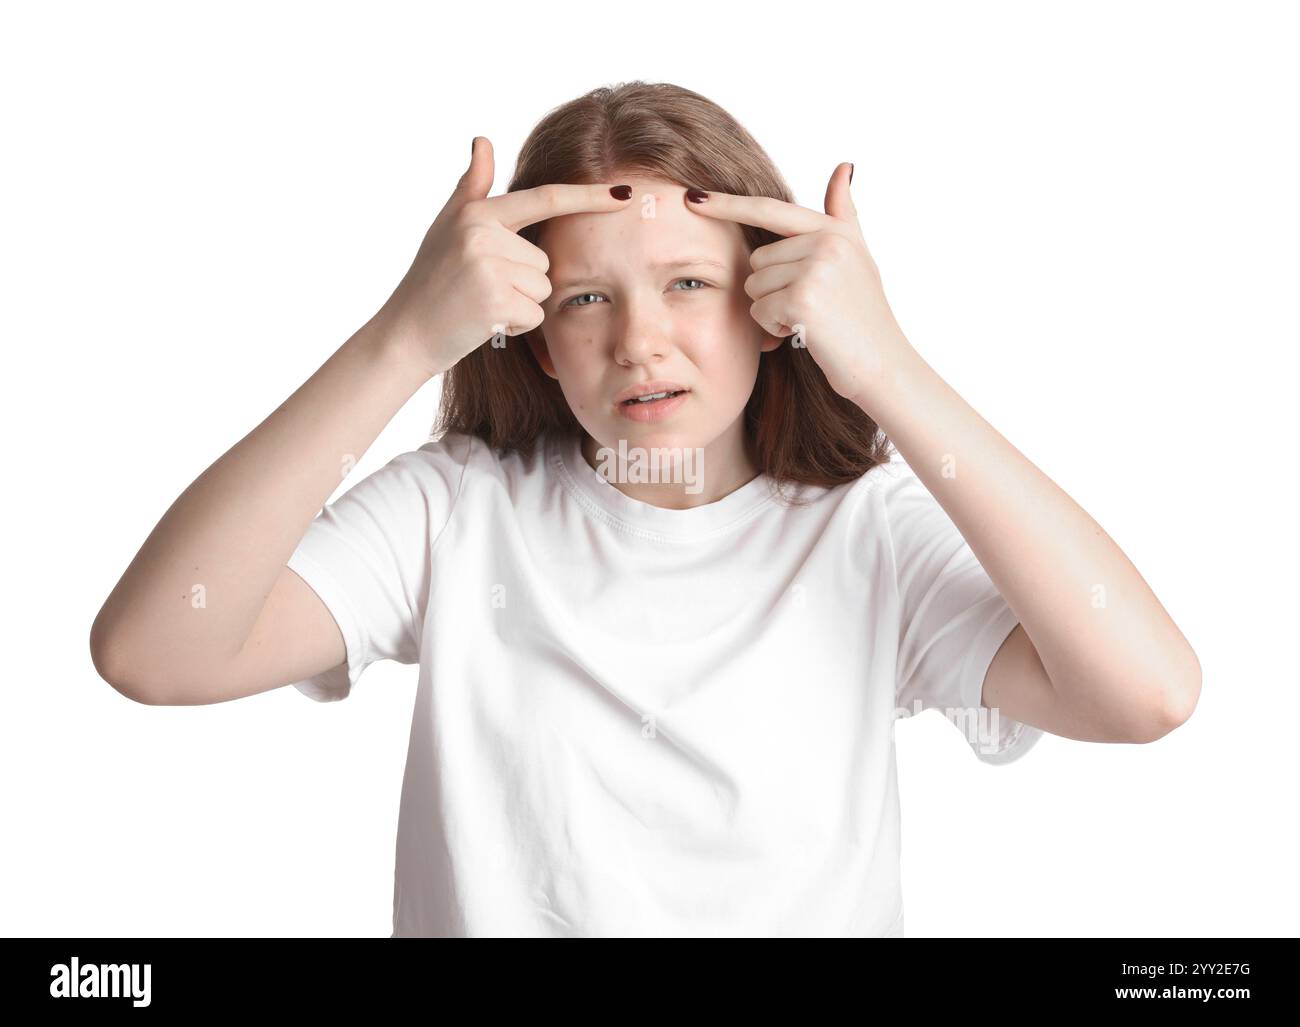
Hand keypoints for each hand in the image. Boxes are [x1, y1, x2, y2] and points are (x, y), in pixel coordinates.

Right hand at [372, 137, 633, 378]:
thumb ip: (472, 185)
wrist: (406, 334)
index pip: (546, 199)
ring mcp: (487, 266)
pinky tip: (485, 322)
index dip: (589, 197)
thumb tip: (483, 139)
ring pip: (542, 288)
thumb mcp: (449, 226)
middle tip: (480, 290)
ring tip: (481, 304)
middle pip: (544, 260)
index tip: (625, 194)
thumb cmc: (431, 281)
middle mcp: (482, 233)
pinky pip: (535, 315)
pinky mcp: (494, 300)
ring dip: (520, 304)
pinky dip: (516, 326)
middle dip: (522, 282)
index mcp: (478, 212)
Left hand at [683, 164, 914, 407]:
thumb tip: (843, 166)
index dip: (729, 205)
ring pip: (754, 286)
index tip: (693, 197)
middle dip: (773, 289)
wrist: (884, 365)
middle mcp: (826, 242)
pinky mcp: (802, 298)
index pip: (770, 210)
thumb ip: (843, 213)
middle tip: (810, 307)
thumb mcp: (859, 256)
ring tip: (810, 320)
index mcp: (835, 230)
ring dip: (773, 310)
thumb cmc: (866, 317)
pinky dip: (775, 329)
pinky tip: (806, 333)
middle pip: (757, 260)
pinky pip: (759, 311)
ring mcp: (815, 268)